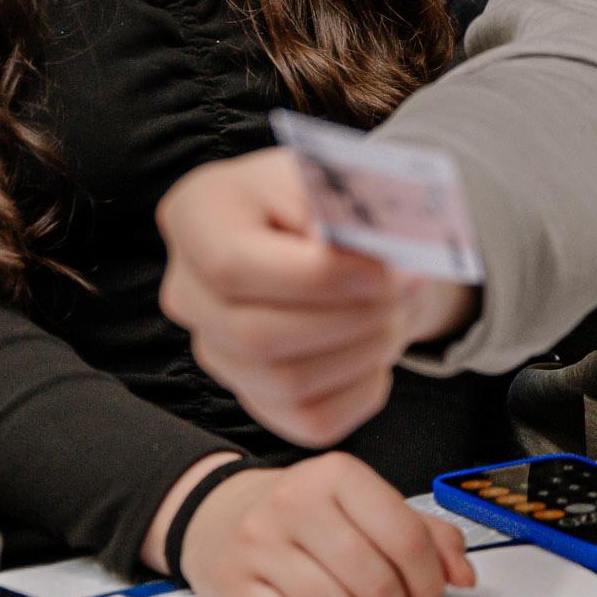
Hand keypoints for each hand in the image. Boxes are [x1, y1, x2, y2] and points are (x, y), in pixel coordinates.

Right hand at [157, 148, 475, 444]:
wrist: (338, 238)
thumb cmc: (333, 201)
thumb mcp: (336, 176)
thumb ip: (340, 210)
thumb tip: (358, 260)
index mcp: (196, 217)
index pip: (233, 267)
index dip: (317, 278)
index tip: (386, 272)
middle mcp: (189, 292)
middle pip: (256, 335)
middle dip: (350, 318)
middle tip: (408, 289)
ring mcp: (217, 352)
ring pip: (287, 382)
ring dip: (364, 350)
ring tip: (398, 311)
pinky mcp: (256, 398)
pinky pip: (312, 419)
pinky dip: (363, 387)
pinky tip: (377, 346)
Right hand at [161, 451, 477, 596]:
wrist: (219, 516)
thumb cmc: (306, 515)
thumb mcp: (365, 505)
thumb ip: (424, 534)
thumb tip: (463, 577)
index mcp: (337, 475)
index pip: (404, 537)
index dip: (428, 579)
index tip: (430, 596)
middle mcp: (294, 502)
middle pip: (374, 582)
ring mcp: (258, 544)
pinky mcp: (232, 585)